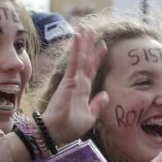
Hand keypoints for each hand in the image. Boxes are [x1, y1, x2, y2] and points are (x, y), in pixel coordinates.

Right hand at [42, 25, 108, 144]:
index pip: (91, 71)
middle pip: (86, 60)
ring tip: (85, 27)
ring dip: (83, 42)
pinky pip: (74, 62)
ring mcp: (72, 80)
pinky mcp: (68, 81)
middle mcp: (77, 83)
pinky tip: (78, 37)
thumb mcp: (89, 117)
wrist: (55, 133)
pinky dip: (76, 49)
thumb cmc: (68, 128)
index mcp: (83, 91)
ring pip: (80, 57)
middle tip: (92, 29)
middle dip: (89, 45)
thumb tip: (106, 94)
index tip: (103, 45)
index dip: (97, 58)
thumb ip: (97, 105)